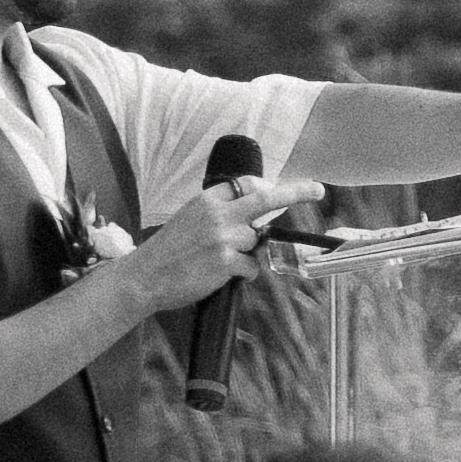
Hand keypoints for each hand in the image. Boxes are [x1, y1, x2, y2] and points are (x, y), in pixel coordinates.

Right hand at [116, 178, 286, 313]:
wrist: (143, 277)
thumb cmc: (166, 252)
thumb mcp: (188, 219)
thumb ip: (217, 213)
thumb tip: (251, 217)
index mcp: (206, 200)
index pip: (245, 185)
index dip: (266, 187)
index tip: (281, 186)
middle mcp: (217, 214)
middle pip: (266, 199)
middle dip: (295, 192)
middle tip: (317, 190)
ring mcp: (223, 237)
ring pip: (256, 242)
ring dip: (245, 254)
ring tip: (216, 262)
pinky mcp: (226, 262)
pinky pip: (251, 267)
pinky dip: (243, 274)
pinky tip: (220, 276)